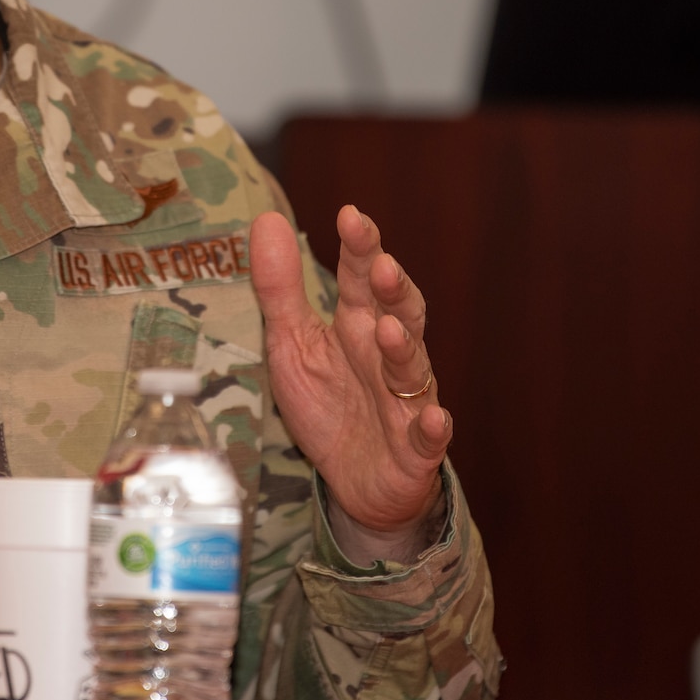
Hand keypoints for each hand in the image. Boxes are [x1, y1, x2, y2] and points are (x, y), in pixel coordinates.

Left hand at [250, 205, 451, 559]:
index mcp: (357, 325)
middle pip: (400, 313)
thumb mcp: (291, 342)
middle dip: (394, 290)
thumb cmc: (328, 403)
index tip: (351, 215)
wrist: (356, 483)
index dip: (361, 247)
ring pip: (413, 370)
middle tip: (381, 264)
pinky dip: (432, 428)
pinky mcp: (414, 450)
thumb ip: (280, 286)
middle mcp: (387, 356)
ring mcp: (405, 402)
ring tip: (388, 329)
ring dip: (404, 350)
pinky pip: (428, 438)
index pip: (363, 278)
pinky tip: (433, 418)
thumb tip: (267, 219)